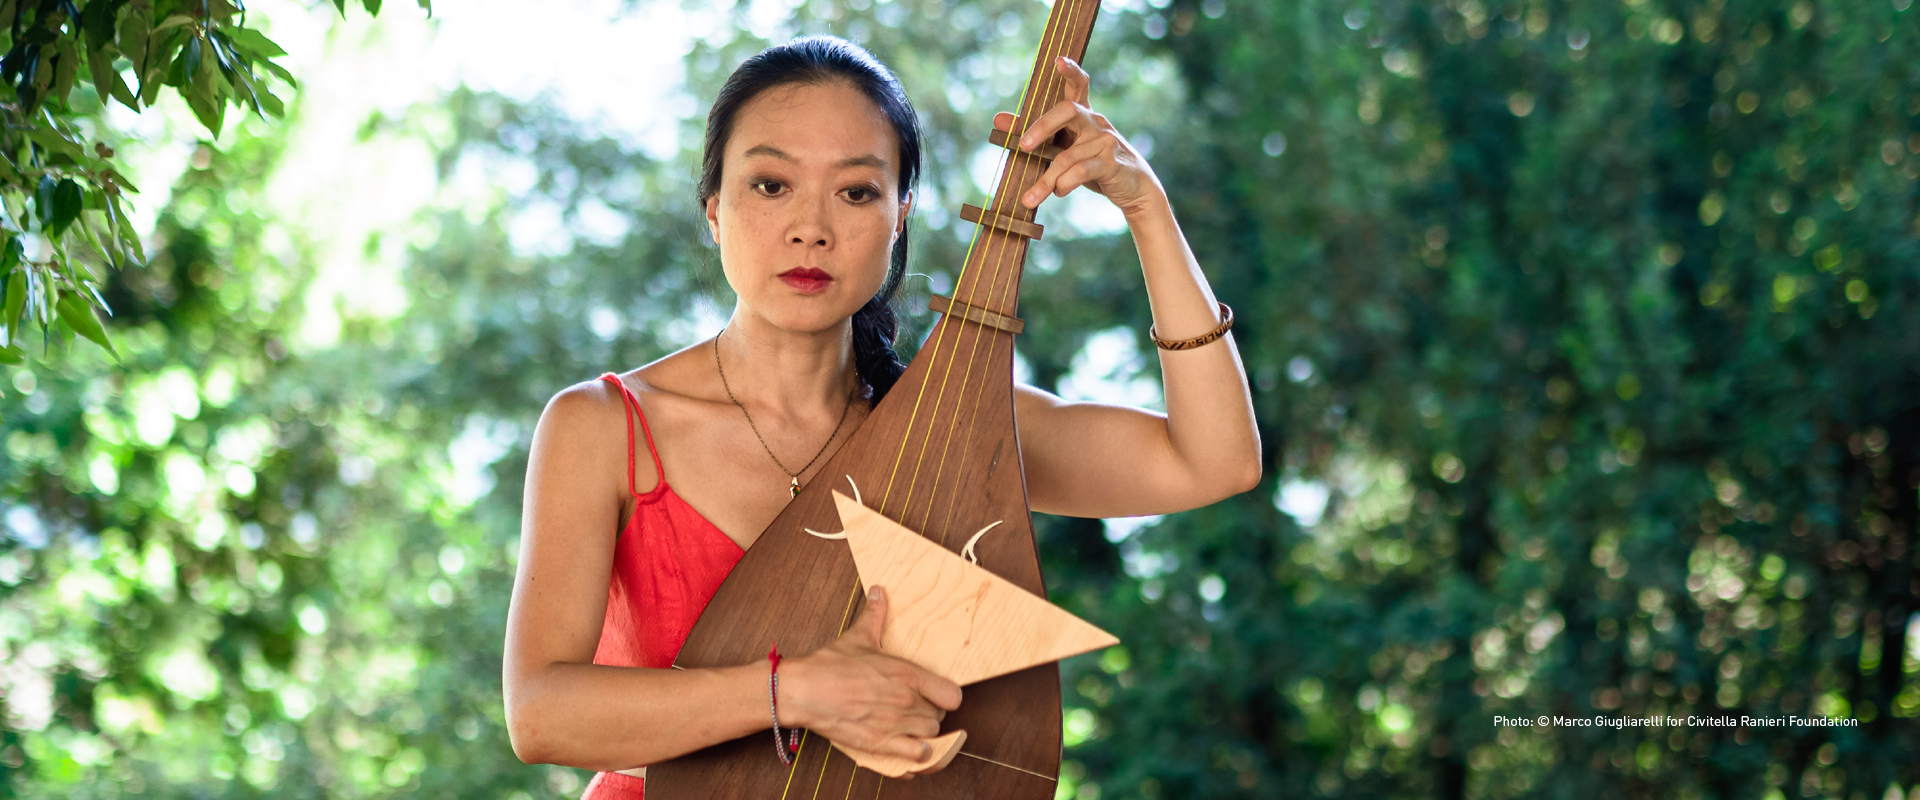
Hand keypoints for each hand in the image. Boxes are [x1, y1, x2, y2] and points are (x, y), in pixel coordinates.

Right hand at [777, 587, 963, 768]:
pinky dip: (917, 754)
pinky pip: (915, 756)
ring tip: (910, 725)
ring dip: (923, 731)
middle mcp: (907, 700)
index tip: (937, 694)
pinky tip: (910, 747)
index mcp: (907, 674)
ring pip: (930, 733)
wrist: (805, 691)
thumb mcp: (858, 636)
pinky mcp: (880, 743)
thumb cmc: (830, 665)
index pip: (952, 693)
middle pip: (940, 714)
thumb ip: (875, 614)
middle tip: (916, 707)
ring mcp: (895, 724)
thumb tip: (879, 591)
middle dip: (930, 711)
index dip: (946, 695)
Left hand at [996, 56, 1164, 216]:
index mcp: (1084, 115)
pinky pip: (1081, 171)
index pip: (1079, 85)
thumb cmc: (1094, 166)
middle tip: (1023, 146)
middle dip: (1042, 126)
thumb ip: (1036, 134)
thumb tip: (998, 118)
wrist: (1135, 189)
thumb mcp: (1065, 149)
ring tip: (1031, 197)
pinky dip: (1064, 184)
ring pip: (1067, 155)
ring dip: (1046, 179)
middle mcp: (1095, 122)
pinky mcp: (1112, 162)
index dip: (1070, 71)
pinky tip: (1058, 192)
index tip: (1058, 60)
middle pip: (1068, 110)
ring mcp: (1106, 140)